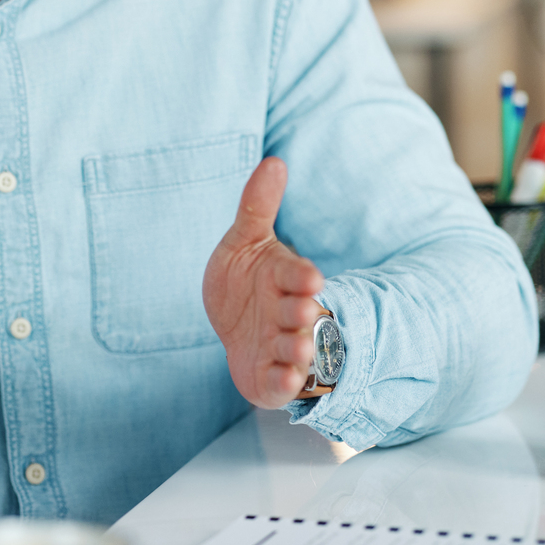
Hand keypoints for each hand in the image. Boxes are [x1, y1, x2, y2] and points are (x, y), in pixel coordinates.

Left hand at [203, 157, 326, 407]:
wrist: (234, 328)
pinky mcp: (271, 376)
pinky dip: (285, 382)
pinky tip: (285, 380)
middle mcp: (289, 314)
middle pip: (301, 313)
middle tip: (303, 309)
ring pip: (296, 349)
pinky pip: (281, 382)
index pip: (297, 275)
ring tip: (300, 348)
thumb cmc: (246, 282)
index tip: (310, 277)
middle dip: (302, 312)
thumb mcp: (245, 242)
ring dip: (299, 348)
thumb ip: (257, 206)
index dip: (302, 277)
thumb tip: (274, 162)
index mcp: (284, 279)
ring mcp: (281, 346)